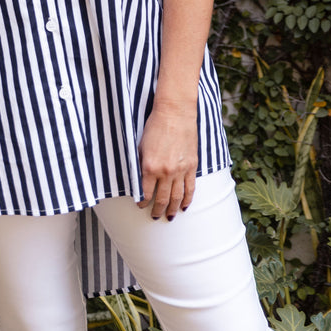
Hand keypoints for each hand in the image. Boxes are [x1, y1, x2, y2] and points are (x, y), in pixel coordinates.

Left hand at [137, 103, 197, 219]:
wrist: (175, 113)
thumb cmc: (155, 126)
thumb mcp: (141, 147)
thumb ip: (140, 166)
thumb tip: (139, 182)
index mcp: (150, 167)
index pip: (145, 193)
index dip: (142, 202)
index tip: (141, 205)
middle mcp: (166, 172)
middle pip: (162, 199)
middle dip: (157, 210)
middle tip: (155, 217)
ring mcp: (180, 170)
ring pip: (177, 197)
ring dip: (173, 209)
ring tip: (170, 217)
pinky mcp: (191, 166)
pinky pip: (191, 188)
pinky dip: (188, 199)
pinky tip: (185, 206)